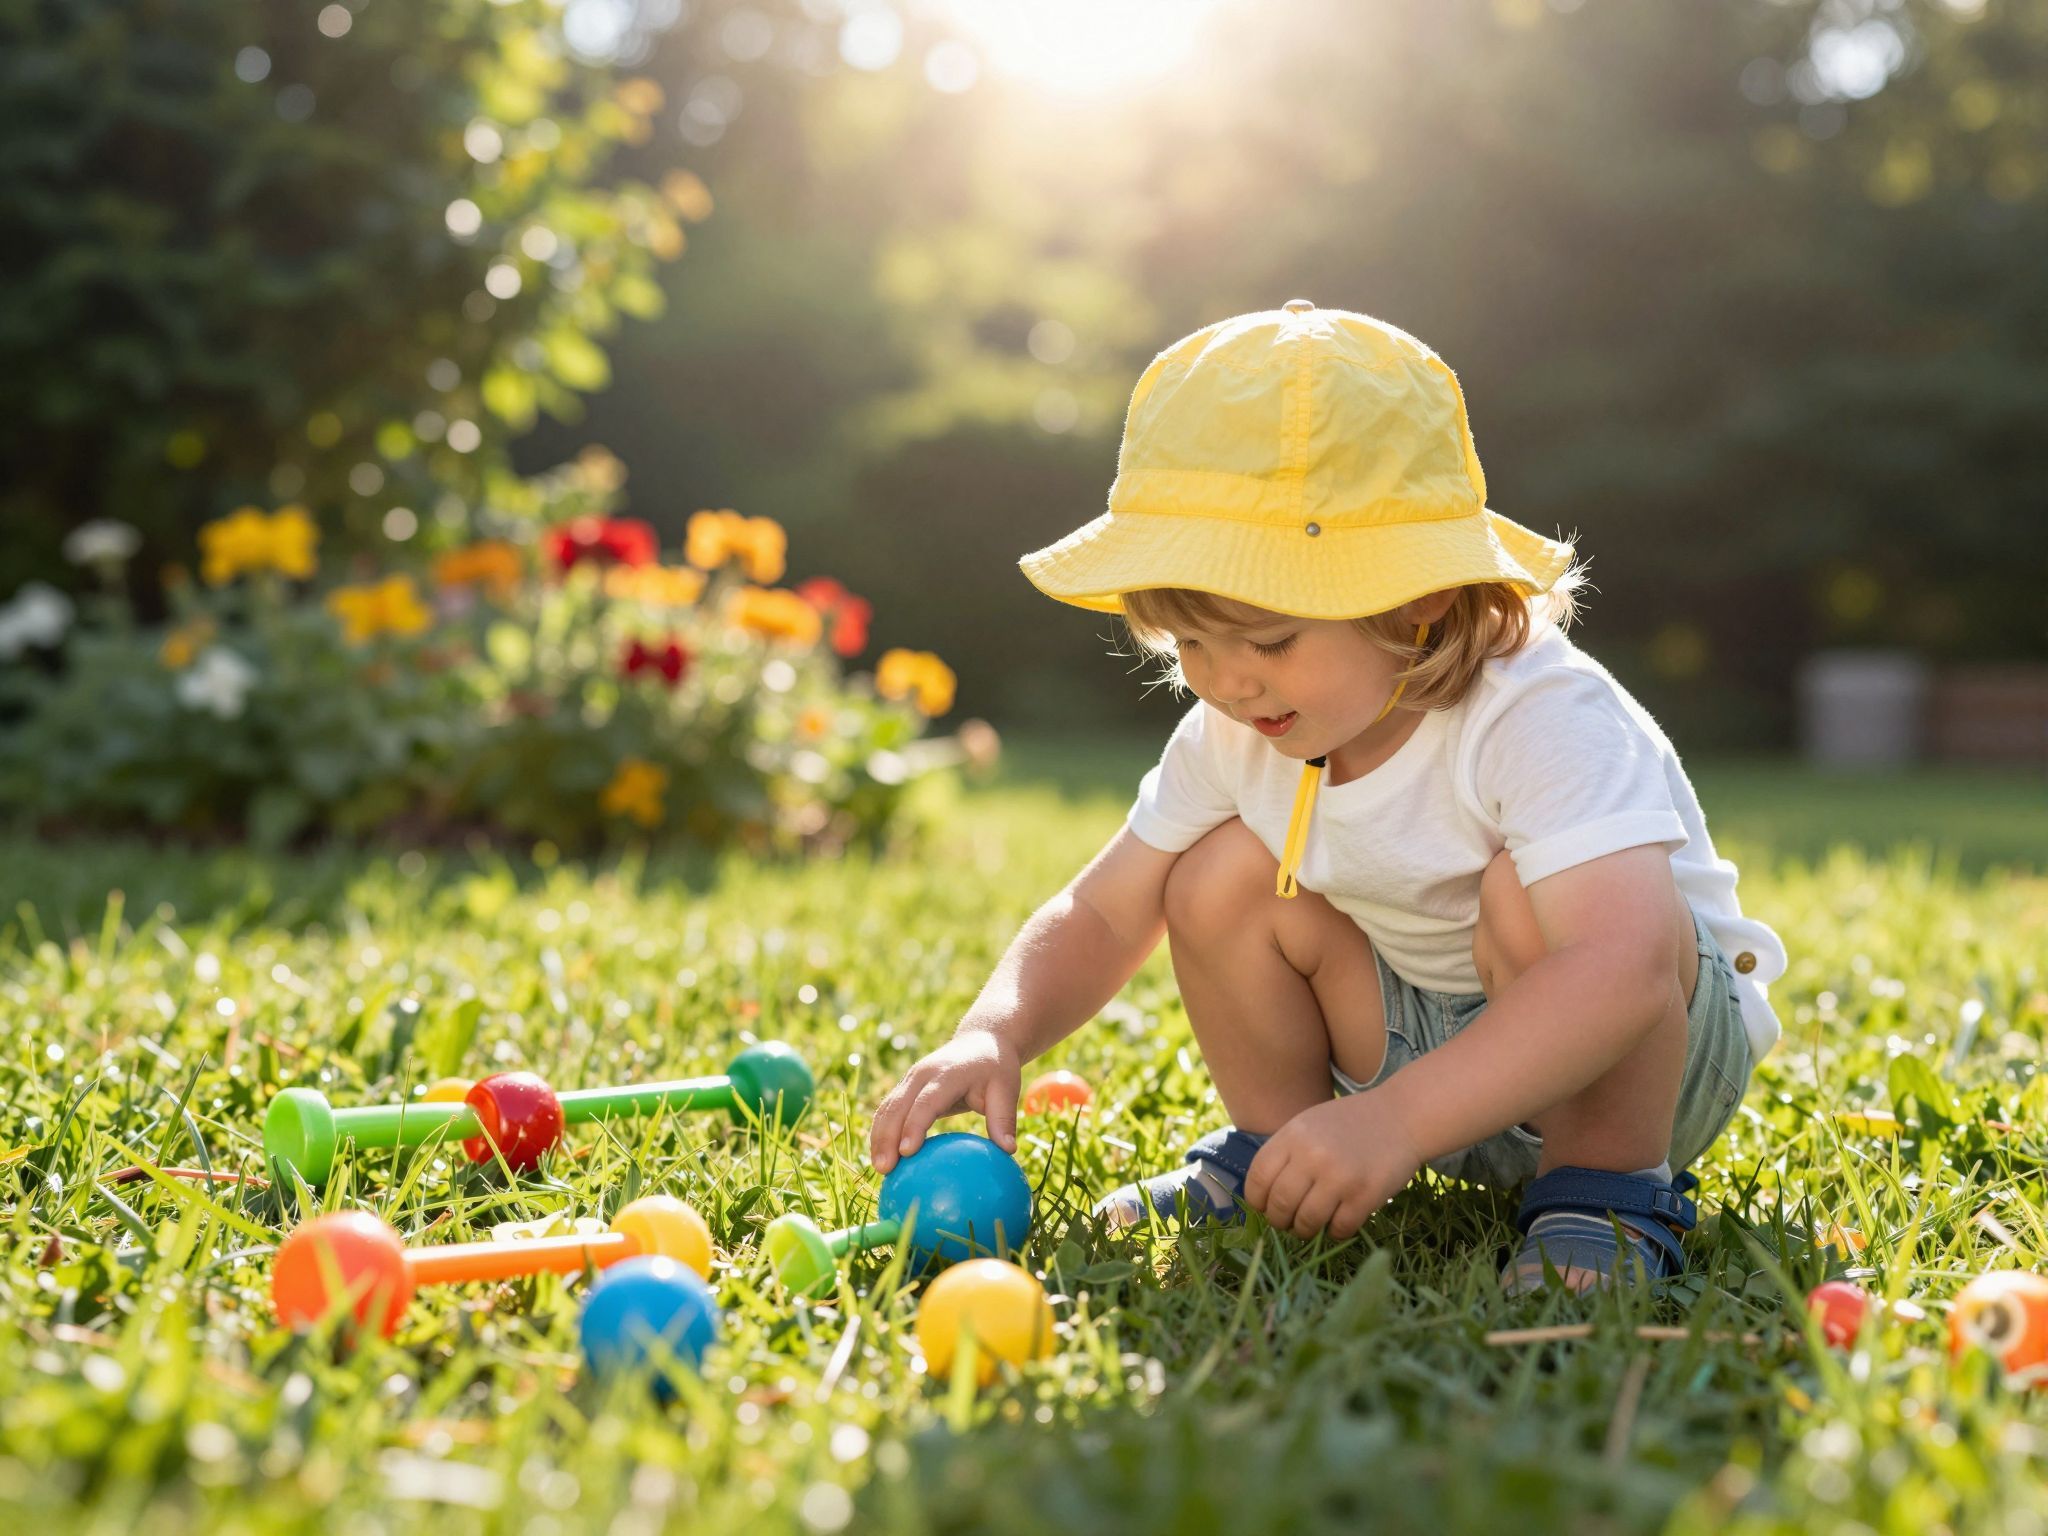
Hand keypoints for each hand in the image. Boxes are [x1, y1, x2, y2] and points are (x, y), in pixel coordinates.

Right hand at [868, 1029, 1020, 1172]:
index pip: (926, 1101)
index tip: (907, 1152)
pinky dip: (882, 1132)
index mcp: (947, 1073)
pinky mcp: (906, 1086)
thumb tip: (1008, 1152)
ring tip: (879, 1169)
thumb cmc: (996, 1068)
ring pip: (887, 1108)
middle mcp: (923, 1074)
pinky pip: (889, 1109)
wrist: (980, 1040)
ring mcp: (911, 1078)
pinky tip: (884, 1157)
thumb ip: (1003, 1118)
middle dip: (886, 1136)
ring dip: (879, 1137)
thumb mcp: (1006, 1088)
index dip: (914, 1125)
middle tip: (884, 1169)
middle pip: (897, 1105)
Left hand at [1242, 1093, 1423, 1239]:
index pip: (1258, 1178)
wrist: (1403, 1117)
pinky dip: (1335, 1231)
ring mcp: (1339, 1177)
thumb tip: (1262, 1197)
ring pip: (1306, 1222)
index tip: (1265, 1207)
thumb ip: (1286, 1154)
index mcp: (1293, 1136)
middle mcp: (1312, 1156)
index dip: (1257, 1201)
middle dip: (1279, 1221)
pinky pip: (1338, 1229)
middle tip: (1287, 1222)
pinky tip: (1339, 1220)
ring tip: (1310, 1225)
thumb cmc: (1351, 1123)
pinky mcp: (1365, 1195)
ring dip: (1304, 1230)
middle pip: (1279, 1205)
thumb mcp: (1310, 1125)